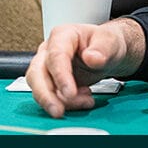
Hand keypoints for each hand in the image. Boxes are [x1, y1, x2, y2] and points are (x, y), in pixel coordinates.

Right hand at [26, 19, 144, 117]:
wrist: (109, 53)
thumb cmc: (107, 43)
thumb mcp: (111, 42)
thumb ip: (103, 49)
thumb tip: (91, 58)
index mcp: (63, 35)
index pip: (55, 55)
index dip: (61, 76)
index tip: (70, 93)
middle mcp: (50, 51)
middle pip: (36, 73)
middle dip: (46, 95)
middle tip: (58, 111)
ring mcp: (48, 68)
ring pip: (40, 88)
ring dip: (59, 101)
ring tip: (85, 101)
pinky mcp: (51, 83)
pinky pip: (51, 97)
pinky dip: (66, 104)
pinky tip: (83, 101)